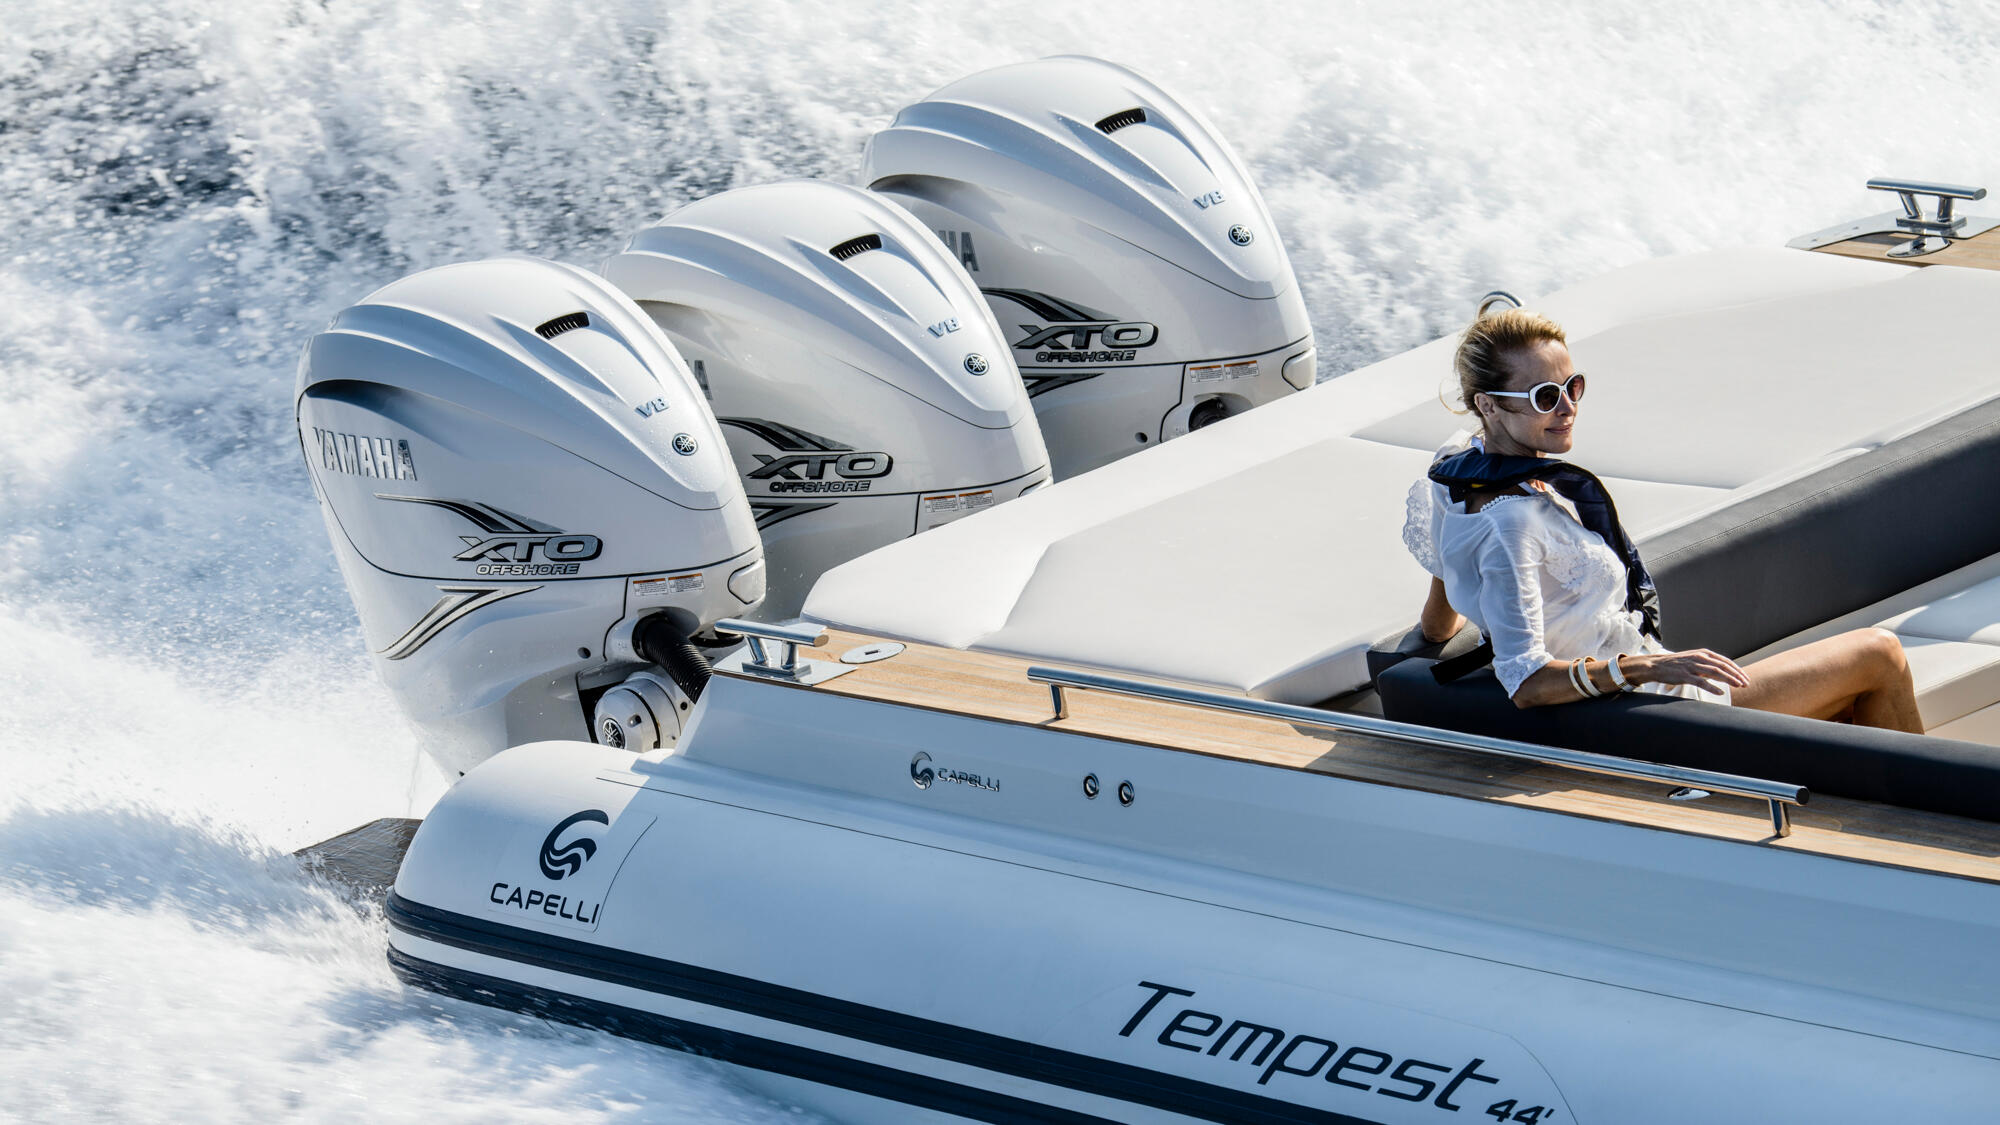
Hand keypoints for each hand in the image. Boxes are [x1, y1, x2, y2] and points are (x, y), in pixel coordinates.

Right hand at [1628, 649, 1748, 693]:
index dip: (1737, 670)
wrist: (1655, 665)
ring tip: (1738, 686)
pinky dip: (1712, 687)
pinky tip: (1720, 692)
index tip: (1745, 678)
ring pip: (1715, 672)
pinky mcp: (1684, 675)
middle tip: (1746, 683)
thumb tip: (1722, 673)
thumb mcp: (1693, 660)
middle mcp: (1699, 658)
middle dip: (1737, 675)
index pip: (1725, 661)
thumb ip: (1707, 665)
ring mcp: (1692, 666)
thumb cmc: (1675, 664)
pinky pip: (1701, 681)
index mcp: (1703, 653)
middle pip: (1723, 666)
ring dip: (1729, 679)